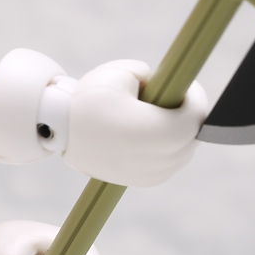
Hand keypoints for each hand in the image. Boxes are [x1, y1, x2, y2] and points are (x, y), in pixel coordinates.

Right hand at [63, 60, 207, 186]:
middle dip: (187, 114)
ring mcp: (152, 173)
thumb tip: (167, 84)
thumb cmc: (89, 100)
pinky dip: (169, 147)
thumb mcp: (122, 73)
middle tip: (174, 96)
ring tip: (160, 113)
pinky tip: (152, 132)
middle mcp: (157, 158)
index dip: (195, 96)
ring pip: (184, 150)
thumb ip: (153, 76)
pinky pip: (171, 162)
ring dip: (180, 131)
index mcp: (155, 131)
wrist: (59, 132)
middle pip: (192, 134)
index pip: (195, 115)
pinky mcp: (145, 181)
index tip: (185, 84)